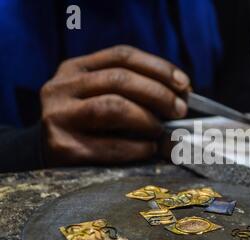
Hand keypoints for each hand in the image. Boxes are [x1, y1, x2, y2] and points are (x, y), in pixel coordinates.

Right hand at [41, 45, 190, 165]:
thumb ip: (132, 91)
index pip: (122, 55)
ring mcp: (57, 116)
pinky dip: (137, 147)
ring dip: (147, 118)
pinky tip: (149, 149)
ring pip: (113, 106)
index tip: (185, 85)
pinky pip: (109, 145)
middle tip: (180, 110)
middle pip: (119, 78)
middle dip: (158, 93)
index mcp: (75, 68)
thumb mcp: (100, 97)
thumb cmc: (87, 126)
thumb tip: (182, 98)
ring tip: (161, 130)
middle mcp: (61, 87)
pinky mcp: (61, 147)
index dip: (158, 67)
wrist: (45, 155)